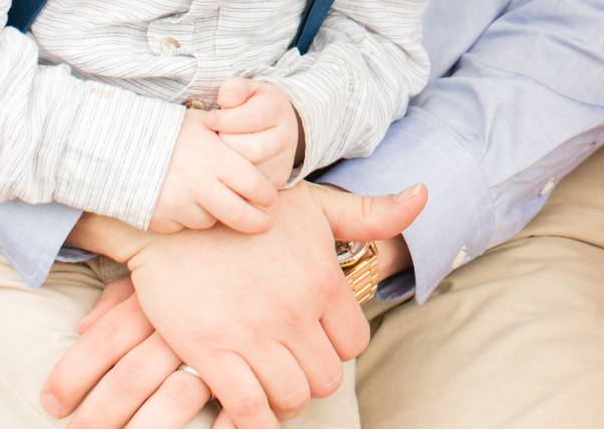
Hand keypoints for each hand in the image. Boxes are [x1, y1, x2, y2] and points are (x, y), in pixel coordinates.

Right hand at [41, 181, 425, 427]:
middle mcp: (295, 311)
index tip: (317, 340)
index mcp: (323, 279)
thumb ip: (370, 213)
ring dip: (283, 398)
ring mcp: (253, 332)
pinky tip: (241, 405)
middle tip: (291, 364)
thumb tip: (423, 194)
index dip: (337, 348)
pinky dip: (249, 417)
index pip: (354, 343)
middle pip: (325, 378)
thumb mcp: (316, 204)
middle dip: (311, 376)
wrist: (179, 200)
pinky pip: (246, 408)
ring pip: (291, 397)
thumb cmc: (252, 206)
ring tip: (268, 382)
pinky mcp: (210, 349)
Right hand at [150, 109, 277, 234]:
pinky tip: (175, 198)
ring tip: (199, 193)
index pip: (253, 183)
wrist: (115, 145)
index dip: (266, 194)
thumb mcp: (200, 124)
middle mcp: (200, 184)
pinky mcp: (160, 220)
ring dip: (212, 213)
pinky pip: (182, 225)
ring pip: (209, 220)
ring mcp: (179, 205)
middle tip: (265, 223)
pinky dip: (183, 217)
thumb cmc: (163, 129)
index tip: (271, 199)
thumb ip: (227, 139)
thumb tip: (255, 147)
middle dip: (256, 222)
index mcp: (215, 158)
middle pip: (239, 214)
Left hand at [205, 78, 300, 186]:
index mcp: (277, 110)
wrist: (274, 126)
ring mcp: (283, 162)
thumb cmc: (250, 106)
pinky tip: (223, 168)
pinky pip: (252, 189)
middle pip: (253, 150)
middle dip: (226, 145)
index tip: (209, 119)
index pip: (254, 118)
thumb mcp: (244, 90)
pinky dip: (234, 181)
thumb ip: (234, 89)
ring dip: (228, 164)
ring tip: (218, 152)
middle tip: (214, 139)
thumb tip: (226, 100)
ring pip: (252, 174)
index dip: (225, 120)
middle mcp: (286, 138)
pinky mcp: (276, 181)